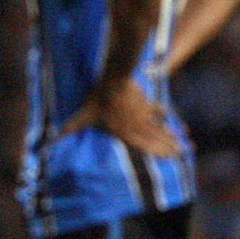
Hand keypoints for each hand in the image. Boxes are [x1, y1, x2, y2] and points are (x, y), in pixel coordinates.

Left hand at [62, 78, 179, 156]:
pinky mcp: (145, 102)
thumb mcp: (84, 114)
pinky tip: (173, 117)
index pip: (143, 145)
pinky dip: (166, 114)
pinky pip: (157, 109)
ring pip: (160, 127)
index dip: (157, 153)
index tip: (170, 158)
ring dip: (171, 135)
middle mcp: (136, 125)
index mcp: (123, 131)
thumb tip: (56, 136)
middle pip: (156, 138)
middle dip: (170, 147)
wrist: (113, 80)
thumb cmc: (97, 99)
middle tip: (184, 153)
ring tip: (183, 142)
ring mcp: (143, 114)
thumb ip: (72, 126)